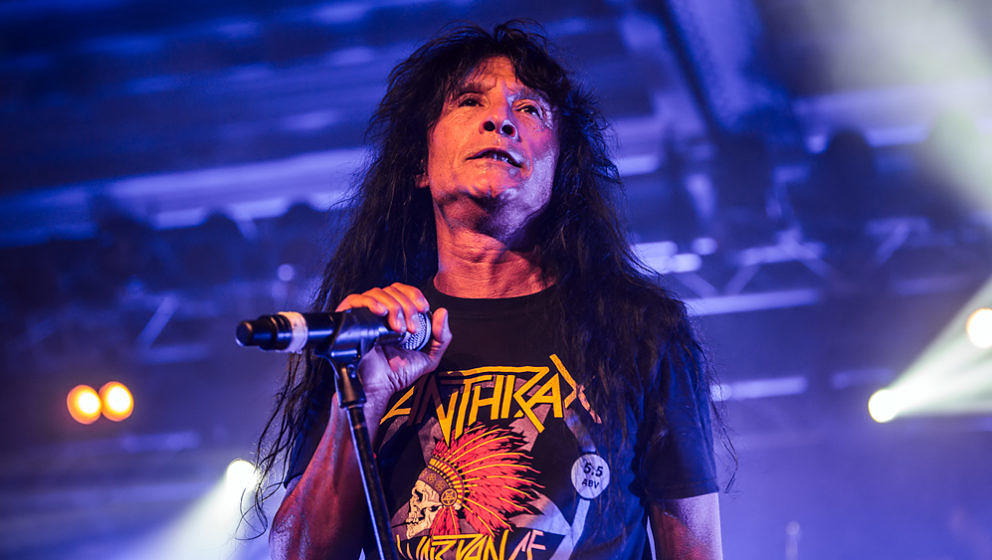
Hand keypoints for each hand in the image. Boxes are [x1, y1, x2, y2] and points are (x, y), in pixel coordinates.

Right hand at [335, 283, 451, 402]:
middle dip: (407, 306)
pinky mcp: (348, 320)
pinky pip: (354, 300)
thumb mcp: (429, 357)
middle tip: (411, 328)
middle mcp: (379, 313)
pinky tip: (380, 313)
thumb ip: (442, 337)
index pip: (403, 291)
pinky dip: (369, 302)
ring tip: (398, 329)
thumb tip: (442, 312)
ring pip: (377, 292)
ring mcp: (363, 315)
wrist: (378, 387)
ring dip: (393, 307)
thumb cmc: (397, 374)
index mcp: (396, 316)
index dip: (414, 295)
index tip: (424, 308)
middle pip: (392, 290)